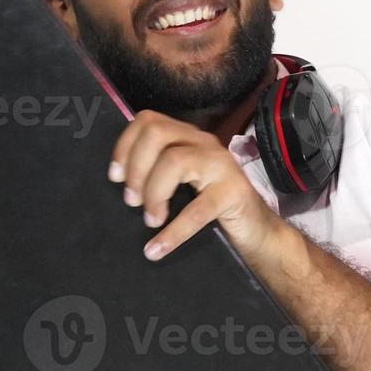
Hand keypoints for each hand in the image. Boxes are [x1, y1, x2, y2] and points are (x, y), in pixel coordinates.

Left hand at [109, 109, 288, 267]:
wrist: (255, 230)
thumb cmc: (210, 207)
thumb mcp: (180, 183)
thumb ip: (156, 172)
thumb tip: (117, 183)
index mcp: (187, 137)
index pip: (148, 121)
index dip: (125, 147)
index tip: (115, 177)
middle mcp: (204, 143)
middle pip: (157, 134)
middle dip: (136, 168)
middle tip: (132, 201)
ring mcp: (221, 165)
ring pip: (175, 161)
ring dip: (154, 194)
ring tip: (150, 220)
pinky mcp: (234, 192)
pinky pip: (197, 210)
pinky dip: (173, 232)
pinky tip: (156, 248)